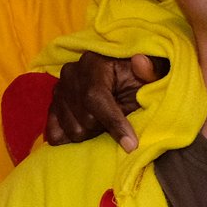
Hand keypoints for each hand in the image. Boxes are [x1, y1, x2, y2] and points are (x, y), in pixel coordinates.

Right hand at [47, 52, 166, 151]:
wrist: (120, 79)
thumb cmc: (140, 79)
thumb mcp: (153, 73)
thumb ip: (152, 69)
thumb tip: (140, 62)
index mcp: (94, 62)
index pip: (95, 97)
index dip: (113, 123)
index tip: (131, 144)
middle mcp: (71, 73)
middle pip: (86, 119)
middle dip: (107, 129)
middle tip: (121, 122)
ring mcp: (59, 90)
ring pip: (73, 130)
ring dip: (93, 134)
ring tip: (106, 123)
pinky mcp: (53, 105)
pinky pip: (55, 133)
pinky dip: (73, 139)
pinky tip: (89, 132)